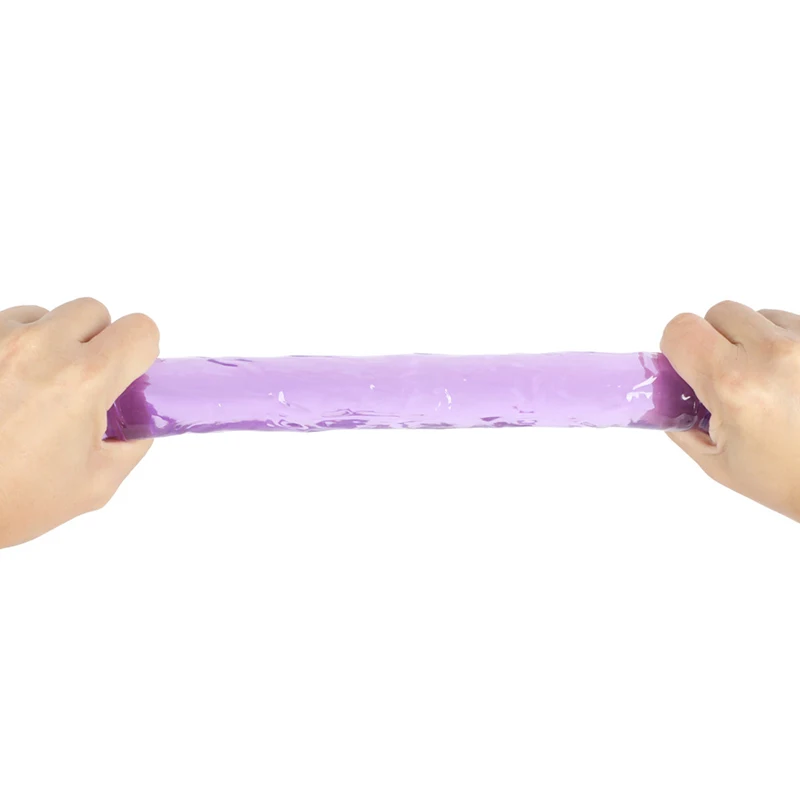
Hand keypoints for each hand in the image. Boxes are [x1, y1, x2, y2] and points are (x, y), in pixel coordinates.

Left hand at [0, 299, 158, 547]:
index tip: (128, 375)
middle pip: (93, 311)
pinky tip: (7, 385)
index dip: (141, 353)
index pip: (140, 330)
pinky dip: (14, 347)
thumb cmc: (13, 499)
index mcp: (83, 380)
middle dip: (98, 342)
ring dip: (53, 343)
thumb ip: (130, 442)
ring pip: (46, 315)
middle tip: (84, 385)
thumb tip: (134, 418)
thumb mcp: (96, 482)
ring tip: (36, 388)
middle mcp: (40, 349)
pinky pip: (5, 325)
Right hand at [662, 301, 799, 522]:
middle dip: (716, 342)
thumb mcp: (716, 460)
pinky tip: (793, 380)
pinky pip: (793, 325)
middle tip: (728, 379)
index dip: (677, 348)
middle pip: (720, 313)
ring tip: (768, 382)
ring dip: (755, 342)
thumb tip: (666, 393)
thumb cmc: (787, 480)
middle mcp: (772, 354)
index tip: (687, 368)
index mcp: (733, 383)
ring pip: (759, 316)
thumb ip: (682, 421)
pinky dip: (786, 346)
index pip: (682, 329)